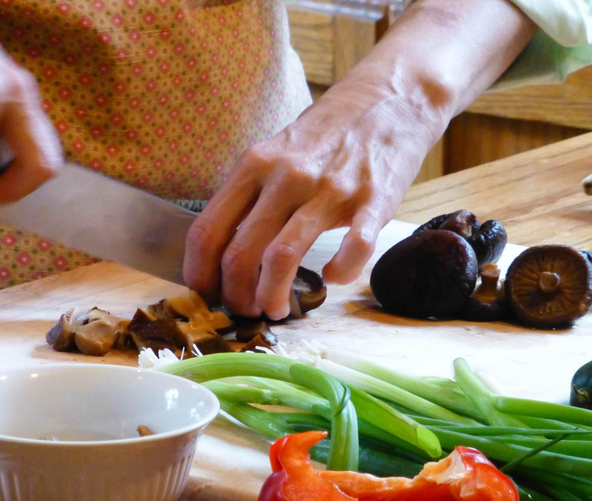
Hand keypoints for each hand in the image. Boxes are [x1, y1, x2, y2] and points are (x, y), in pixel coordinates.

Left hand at [183, 0, 535, 319]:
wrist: (392, 98)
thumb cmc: (327, 133)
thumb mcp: (275, 152)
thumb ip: (250, 194)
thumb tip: (222, 249)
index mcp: (254, 165)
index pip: (207, 231)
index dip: (199, 274)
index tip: (206, 295)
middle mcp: (285, 176)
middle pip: (238, 253)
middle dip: (235, 296)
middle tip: (244, 310)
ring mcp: (329, 189)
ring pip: (281, 257)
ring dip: (272, 296)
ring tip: (276, 310)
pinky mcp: (372, 200)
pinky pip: (352, 250)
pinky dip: (339, 274)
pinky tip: (333, 278)